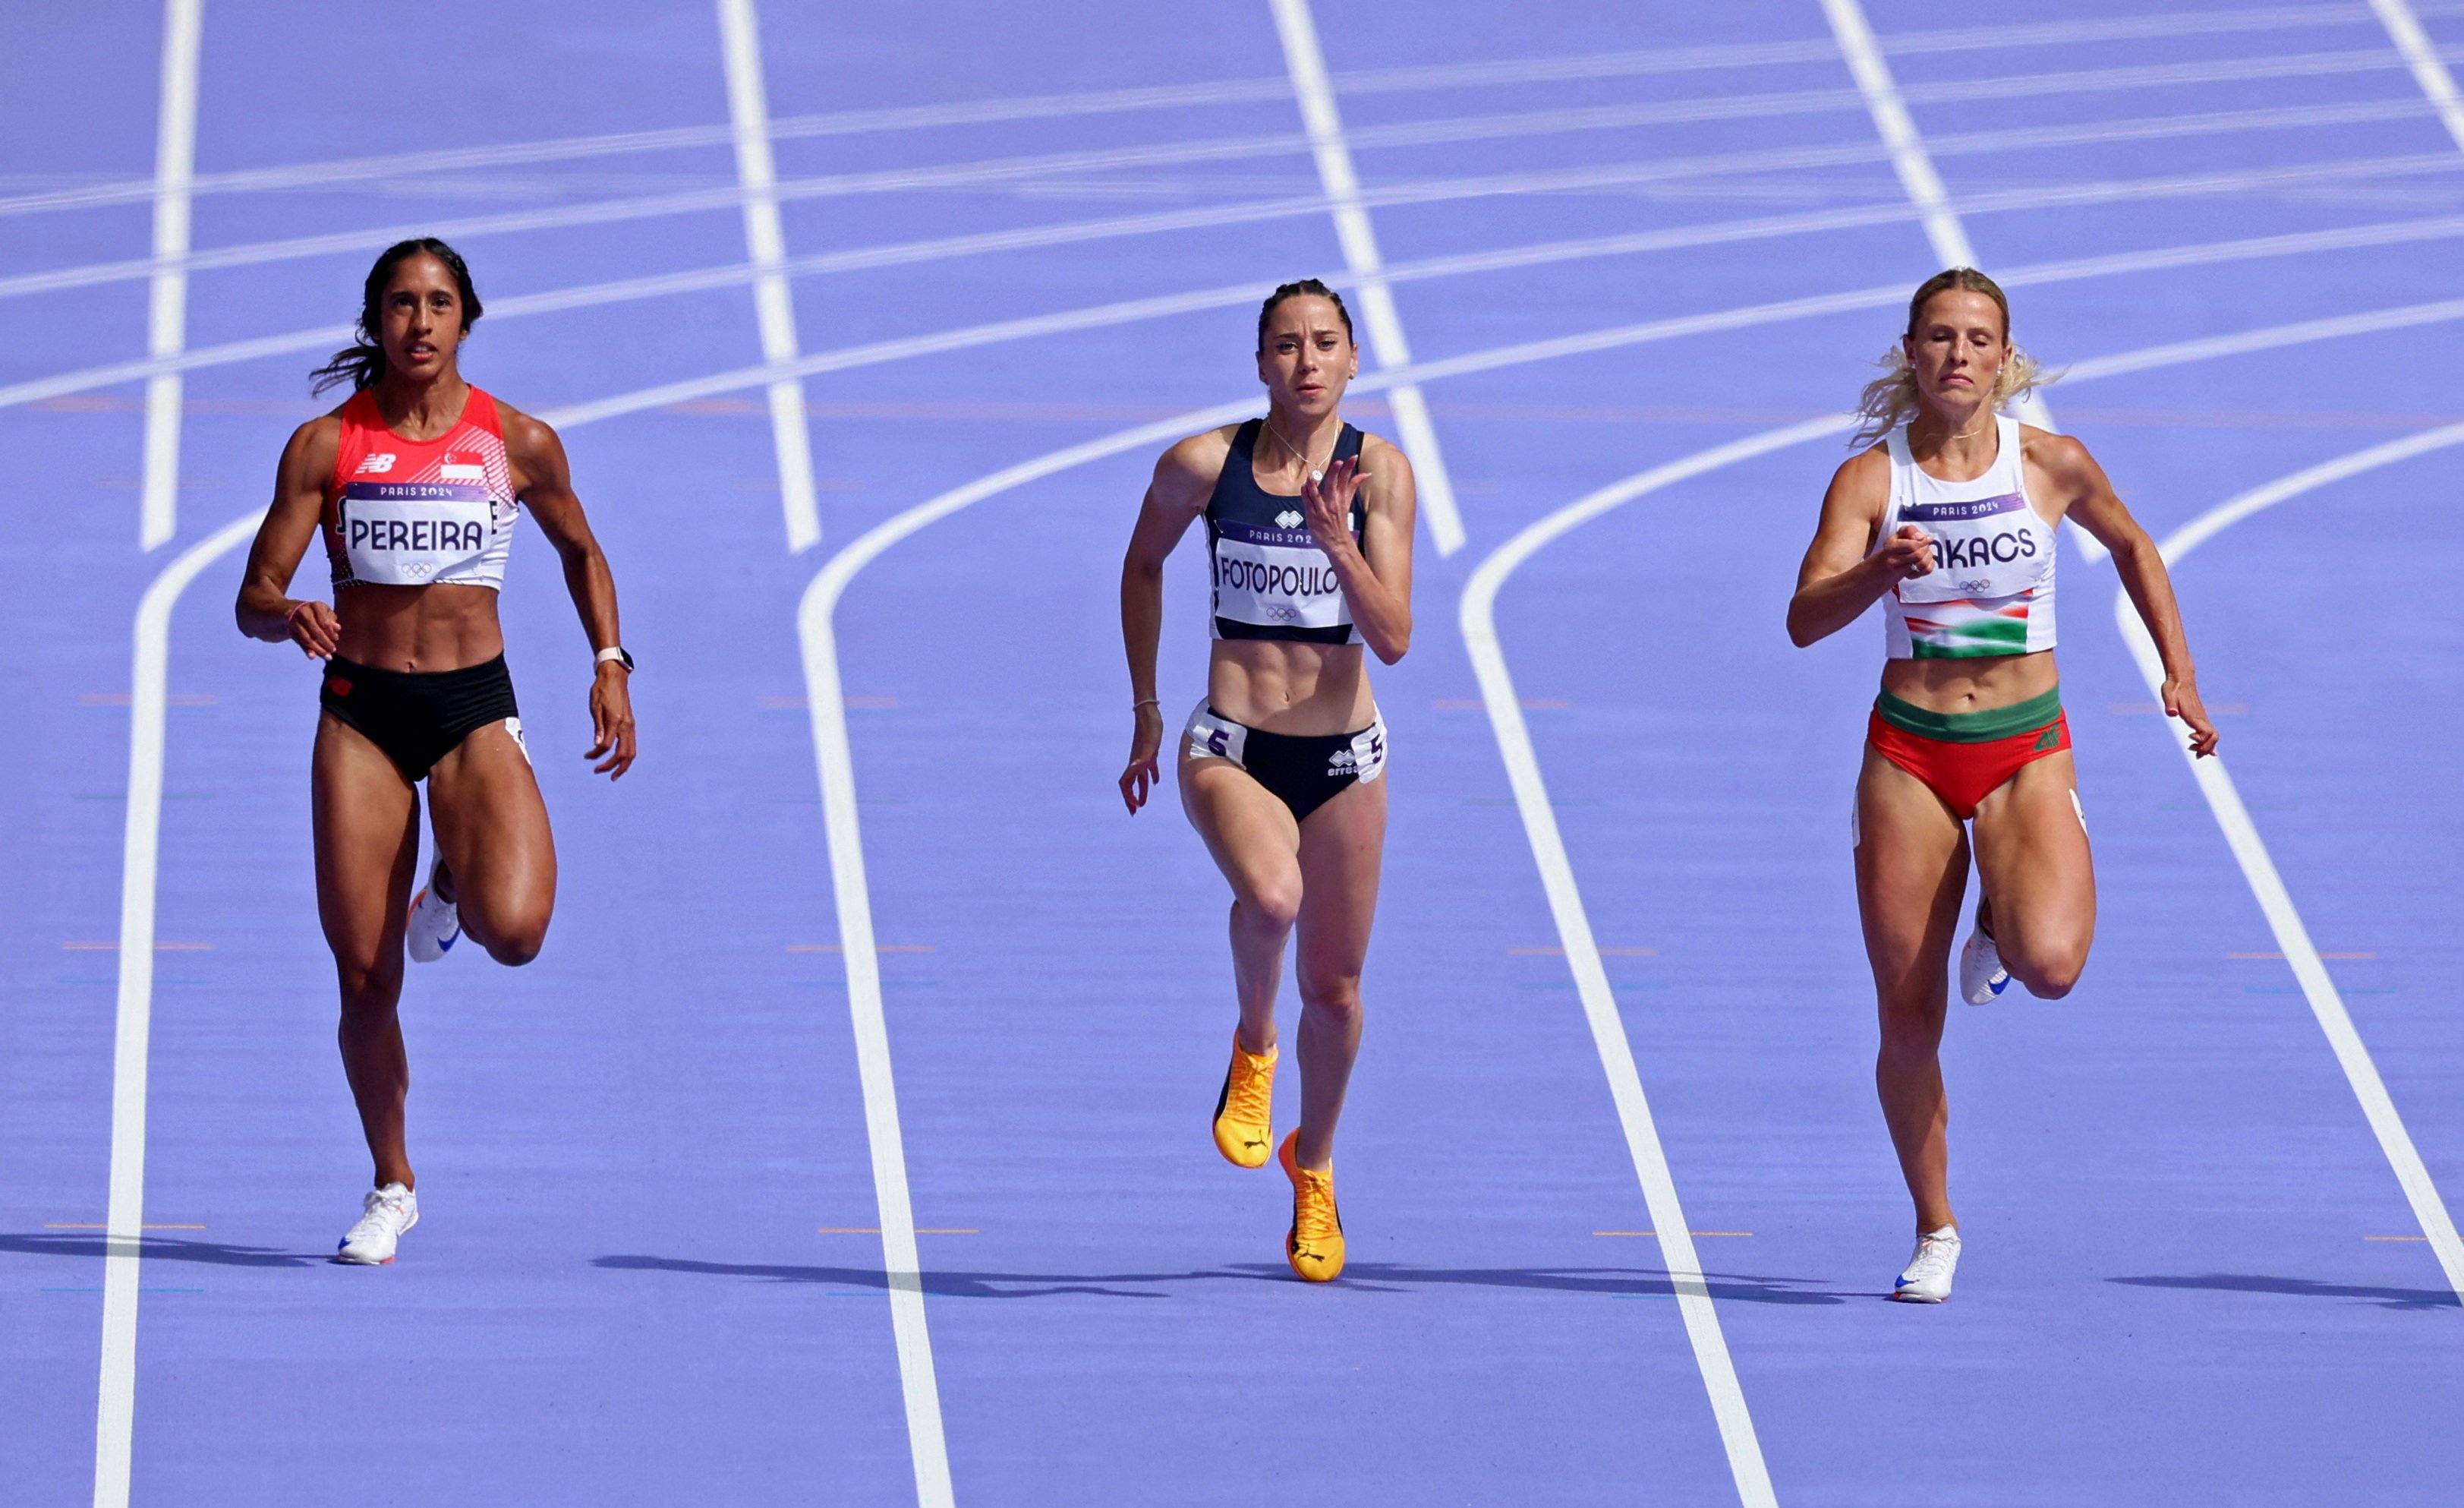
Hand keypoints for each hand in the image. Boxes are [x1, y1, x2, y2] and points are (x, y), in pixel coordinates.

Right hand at [284, 599, 339, 658]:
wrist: (293, 610)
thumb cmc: (315, 612)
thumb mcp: (325, 612)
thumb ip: (331, 620)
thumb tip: (337, 629)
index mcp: (316, 606)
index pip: (324, 622)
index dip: (330, 632)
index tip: (336, 639)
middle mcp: (303, 612)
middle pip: (315, 631)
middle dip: (325, 642)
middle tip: (333, 650)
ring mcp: (294, 621)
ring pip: (307, 638)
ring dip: (317, 649)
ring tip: (327, 656)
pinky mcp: (290, 630)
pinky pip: (299, 642)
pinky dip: (306, 650)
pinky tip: (312, 656)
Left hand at [586, 662, 636, 778]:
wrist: (615, 677)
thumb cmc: (601, 690)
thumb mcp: (595, 707)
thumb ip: (598, 727)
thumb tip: (597, 745)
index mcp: (615, 721)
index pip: (606, 746)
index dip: (595, 755)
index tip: (586, 756)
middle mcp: (626, 725)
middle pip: (623, 754)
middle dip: (612, 767)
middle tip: (599, 772)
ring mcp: (631, 725)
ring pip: (632, 752)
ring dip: (623, 765)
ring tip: (613, 774)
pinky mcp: (631, 724)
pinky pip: (632, 745)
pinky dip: (626, 756)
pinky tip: (619, 759)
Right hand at [1119, 702, 1164, 814]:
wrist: (1149, 712)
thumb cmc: (1150, 727)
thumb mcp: (1149, 744)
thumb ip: (1142, 758)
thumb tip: (1135, 768)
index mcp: (1135, 762)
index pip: (1126, 784)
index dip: (1129, 796)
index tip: (1135, 807)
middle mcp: (1136, 762)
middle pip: (1130, 785)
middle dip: (1131, 799)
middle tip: (1134, 812)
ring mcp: (1142, 757)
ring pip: (1140, 779)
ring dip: (1140, 791)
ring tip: (1142, 803)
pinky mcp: (1150, 752)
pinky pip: (1149, 769)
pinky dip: (1151, 777)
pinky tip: (1155, 782)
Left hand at [1299, 454, 1368, 554]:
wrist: (1337, 544)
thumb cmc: (1340, 522)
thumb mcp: (1348, 502)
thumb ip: (1353, 486)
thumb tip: (1365, 474)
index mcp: (1342, 499)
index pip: (1347, 480)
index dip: (1349, 468)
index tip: (1353, 457)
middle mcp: (1333, 503)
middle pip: (1334, 485)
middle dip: (1335, 473)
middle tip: (1338, 462)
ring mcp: (1322, 510)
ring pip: (1318, 495)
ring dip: (1314, 485)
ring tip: (1312, 476)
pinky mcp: (1313, 516)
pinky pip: (1308, 503)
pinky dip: (1306, 494)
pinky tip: (1304, 486)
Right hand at [1874, 524, 1936, 580]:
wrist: (1888, 562)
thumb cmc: (1897, 545)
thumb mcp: (1900, 533)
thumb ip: (1910, 530)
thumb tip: (1923, 537)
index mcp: (1890, 546)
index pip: (1911, 546)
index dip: (1922, 542)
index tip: (1925, 539)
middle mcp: (1892, 560)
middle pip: (1918, 555)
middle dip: (1925, 548)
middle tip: (1925, 545)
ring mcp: (1899, 570)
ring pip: (1922, 564)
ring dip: (1928, 556)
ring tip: (1925, 552)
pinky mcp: (1909, 577)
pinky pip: (1926, 571)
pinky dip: (1930, 564)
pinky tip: (1926, 560)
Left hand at [2164, 672, 2219, 757]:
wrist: (2181, 679)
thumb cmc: (2173, 688)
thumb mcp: (2168, 695)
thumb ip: (2170, 705)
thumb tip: (2172, 713)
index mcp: (2195, 715)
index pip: (2207, 733)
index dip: (2201, 739)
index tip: (2189, 736)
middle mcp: (2202, 718)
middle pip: (2213, 737)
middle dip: (2205, 748)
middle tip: (2191, 750)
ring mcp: (2203, 718)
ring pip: (2213, 736)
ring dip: (2207, 747)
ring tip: (2195, 752)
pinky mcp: (2200, 718)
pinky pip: (2210, 733)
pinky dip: (2210, 743)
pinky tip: (2210, 752)